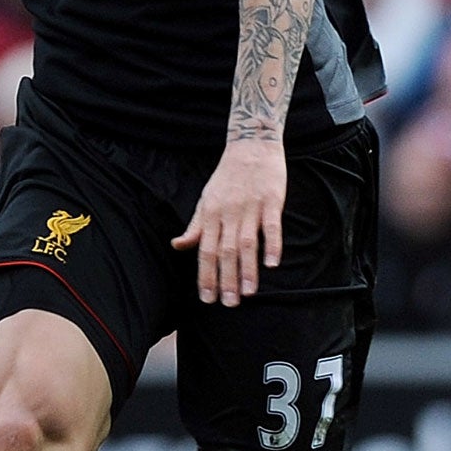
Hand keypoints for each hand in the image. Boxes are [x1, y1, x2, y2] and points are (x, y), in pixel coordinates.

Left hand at [172, 139, 286, 305]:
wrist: (250, 146)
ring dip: (247, 269)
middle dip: (226, 279)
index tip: (208, 299)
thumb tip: (178, 246)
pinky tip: (272, 264)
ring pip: (247, 243)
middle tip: (229, 304)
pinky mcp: (271, 201)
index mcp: (210, 215)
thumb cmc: (226, 178)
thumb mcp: (205, 200)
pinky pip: (271, 226)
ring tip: (248, 293)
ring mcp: (250, 207)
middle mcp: (228, 213)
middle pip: (224, 252)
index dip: (205, 276)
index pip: (204, 251)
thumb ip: (195, 226)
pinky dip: (272, 245)